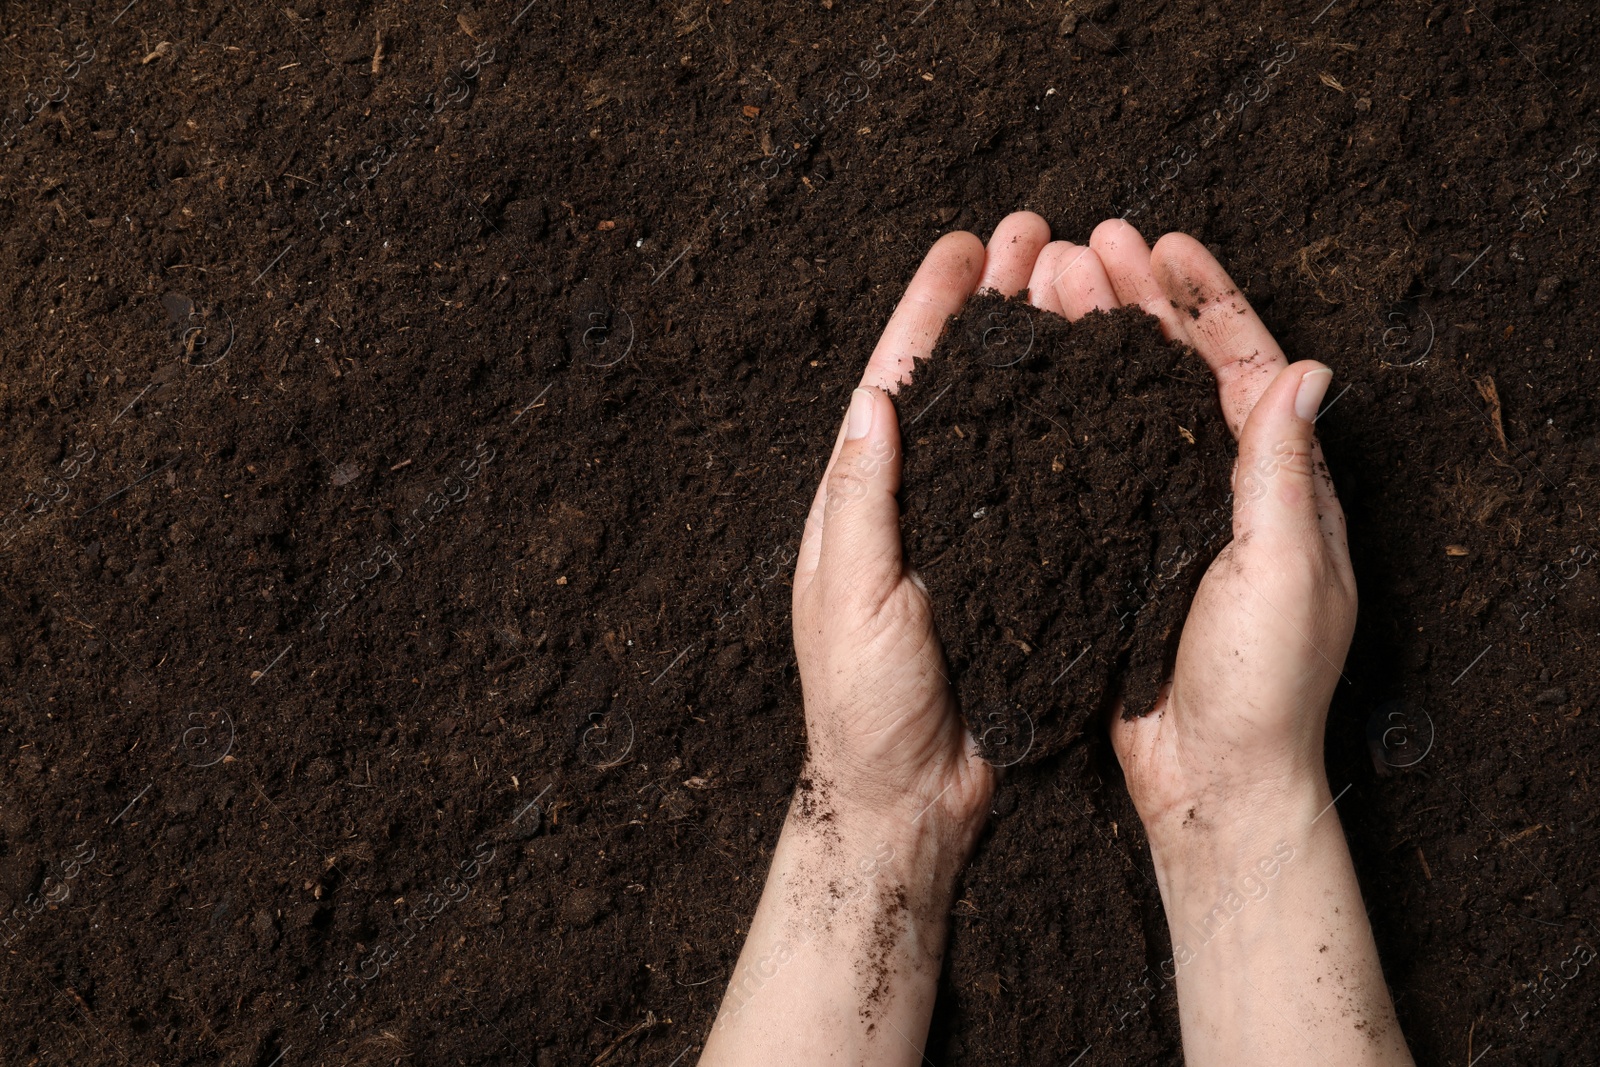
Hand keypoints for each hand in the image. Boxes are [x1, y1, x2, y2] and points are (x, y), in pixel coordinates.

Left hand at [791, 229, 1040, 848]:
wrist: (910, 797)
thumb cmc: (860, 705)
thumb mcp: (848, 597)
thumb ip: (861, 502)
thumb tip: (873, 403)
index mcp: (865, 499)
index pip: (899, 381)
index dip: (932, 309)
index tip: (967, 246)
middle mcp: (921, 503)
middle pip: (964, 383)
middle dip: (998, 307)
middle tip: (1041, 237)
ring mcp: (974, 532)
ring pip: (1012, 422)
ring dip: (1042, 353)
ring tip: (1081, 287)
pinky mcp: (1020, 568)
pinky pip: (1047, 487)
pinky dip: (1072, 434)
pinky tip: (1106, 393)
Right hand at [1077, 224, 1353, 847]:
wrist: (1210, 779)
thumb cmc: (1264, 687)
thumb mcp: (1288, 572)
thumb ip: (1284, 473)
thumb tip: (1305, 369)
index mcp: (1282, 484)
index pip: (1246, 365)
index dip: (1205, 299)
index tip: (1163, 243)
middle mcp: (1226, 490)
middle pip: (1179, 373)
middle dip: (1136, 303)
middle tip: (1085, 245)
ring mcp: (1169, 517)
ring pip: (1130, 409)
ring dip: (1095, 347)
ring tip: (1050, 290)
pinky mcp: (1122, 550)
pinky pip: (1096, 464)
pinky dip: (1069, 416)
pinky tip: (1033, 385)